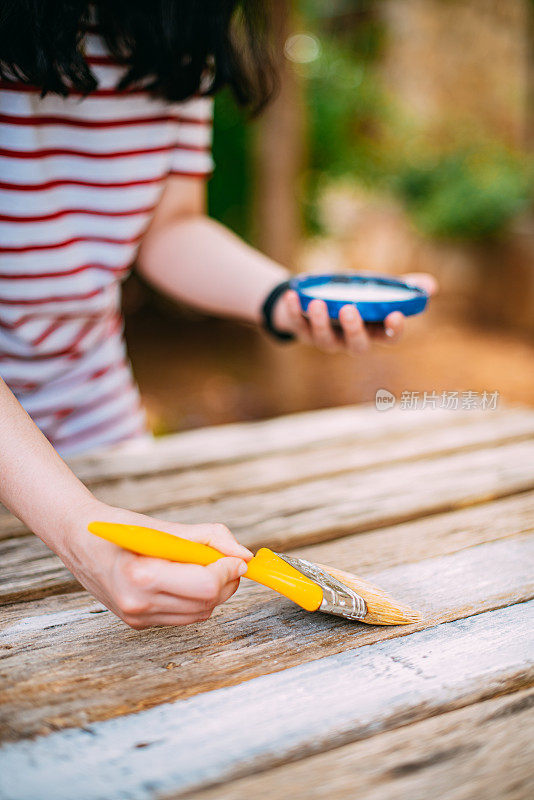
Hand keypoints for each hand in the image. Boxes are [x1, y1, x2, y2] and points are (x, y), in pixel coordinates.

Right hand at [60, 499, 252, 629]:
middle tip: (228, 560)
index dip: (228, 572)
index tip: (237, 558)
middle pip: (206, 603)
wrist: (77, 540)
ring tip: (205, 566)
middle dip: (226, 582)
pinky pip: (183, 616)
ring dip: (213, 592)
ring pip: (199, 614)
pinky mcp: (138, 623)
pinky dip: (194, 599)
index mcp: (142, 576)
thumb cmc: (119, 527)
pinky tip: (185, 578)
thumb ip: (208, 538)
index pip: (205, 586)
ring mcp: (137, 617)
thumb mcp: (163, 526)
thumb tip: (243, 555)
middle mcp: (138, 603)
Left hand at [273, 273, 436, 354]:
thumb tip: (431, 285)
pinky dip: (293, 310)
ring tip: (318, 303)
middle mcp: (349, 340)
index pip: (388, 339)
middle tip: (351, 310)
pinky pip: (296, 324)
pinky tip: (292, 295)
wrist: (312, 298)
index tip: (396, 316)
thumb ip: (401, 288)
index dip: (394, 331)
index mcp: (372, 331)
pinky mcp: (302, 329)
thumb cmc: (353, 296)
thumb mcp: (376, 290)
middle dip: (354, 330)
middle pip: (356, 346)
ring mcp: (325, 338)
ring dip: (320, 322)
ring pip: (324, 339)